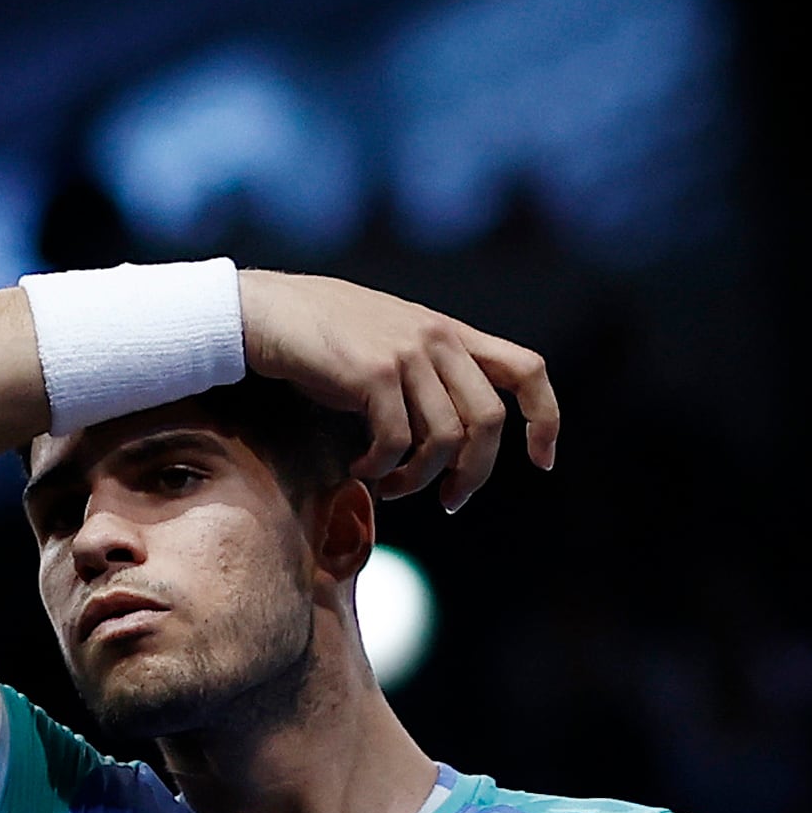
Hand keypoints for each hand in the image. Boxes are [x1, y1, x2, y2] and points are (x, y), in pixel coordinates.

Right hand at [236, 271, 559, 510]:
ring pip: (445, 439)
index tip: (542, 460)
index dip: (544, 419)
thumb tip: (451, 444)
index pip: (527, 370)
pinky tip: (362, 469)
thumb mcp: (393, 344)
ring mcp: (408, 353)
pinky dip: (382, 469)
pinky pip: (397, 442)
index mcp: (452, 333)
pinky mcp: (373, 373)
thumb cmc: (326, 338)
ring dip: (420, 479)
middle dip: (474, 474)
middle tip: (449, 501)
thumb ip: (430, 376)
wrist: (267, 311)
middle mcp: (439, 338)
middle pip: (489, 421)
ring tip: (392, 486)